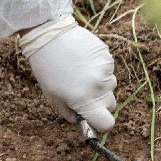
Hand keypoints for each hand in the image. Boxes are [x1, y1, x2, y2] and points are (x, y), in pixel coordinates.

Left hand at [21, 15, 117, 133]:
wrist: (50, 37)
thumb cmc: (48, 71)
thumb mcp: (55, 99)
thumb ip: (72, 114)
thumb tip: (86, 120)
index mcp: (85, 101)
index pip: (107, 123)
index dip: (102, 123)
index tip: (95, 117)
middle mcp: (99, 88)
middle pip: (111, 105)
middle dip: (100, 102)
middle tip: (84, 92)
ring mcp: (106, 71)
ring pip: (111, 86)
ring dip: (100, 84)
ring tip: (81, 73)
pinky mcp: (108, 57)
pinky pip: (109, 70)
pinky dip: (100, 69)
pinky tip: (85, 61)